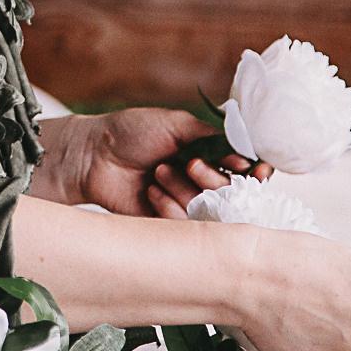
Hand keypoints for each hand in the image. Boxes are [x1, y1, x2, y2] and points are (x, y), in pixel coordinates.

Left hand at [37, 108, 268, 215]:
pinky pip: (185, 225)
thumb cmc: (132, 133)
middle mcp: (201, 183)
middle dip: (214, 179)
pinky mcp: (167, 225)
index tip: (256, 172)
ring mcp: (185, 205)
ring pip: (210, 211)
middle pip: (232, 194)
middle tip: (190, 165)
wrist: (93, 155)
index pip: (244, 171)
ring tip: (158, 172)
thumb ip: (214, 139)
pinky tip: (150, 192)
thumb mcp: (177, 124)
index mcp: (208, 157)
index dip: (254, 174)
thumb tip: (248, 156)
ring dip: (186, 190)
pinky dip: (170, 207)